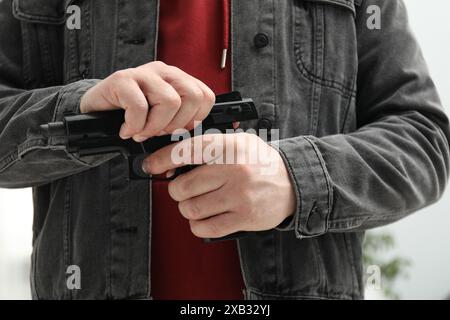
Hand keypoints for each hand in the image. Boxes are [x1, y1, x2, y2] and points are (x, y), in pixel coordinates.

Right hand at [80, 61, 214, 141]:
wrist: (96, 112)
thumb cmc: (132, 118)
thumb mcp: (162, 120)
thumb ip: (180, 122)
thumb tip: (194, 141)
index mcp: (178, 80)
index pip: (205, 96)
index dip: (194, 119)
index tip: (176, 130)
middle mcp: (164, 72)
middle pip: (192, 97)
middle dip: (177, 124)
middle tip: (158, 132)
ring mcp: (144, 73)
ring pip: (170, 101)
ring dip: (155, 126)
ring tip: (141, 132)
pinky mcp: (122, 79)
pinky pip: (140, 106)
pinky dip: (134, 125)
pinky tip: (126, 130)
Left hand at [144, 133, 295, 237]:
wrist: (292, 182)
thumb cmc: (259, 161)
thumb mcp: (237, 141)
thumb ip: (207, 145)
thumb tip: (171, 162)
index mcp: (229, 146)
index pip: (184, 151)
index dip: (161, 160)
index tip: (151, 167)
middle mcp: (233, 170)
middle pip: (182, 187)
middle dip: (176, 191)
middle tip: (183, 189)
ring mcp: (239, 196)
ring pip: (191, 209)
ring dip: (188, 208)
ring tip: (198, 203)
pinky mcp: (244, 218)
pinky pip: (206, 228)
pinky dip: (198, 226)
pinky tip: (205, 218)